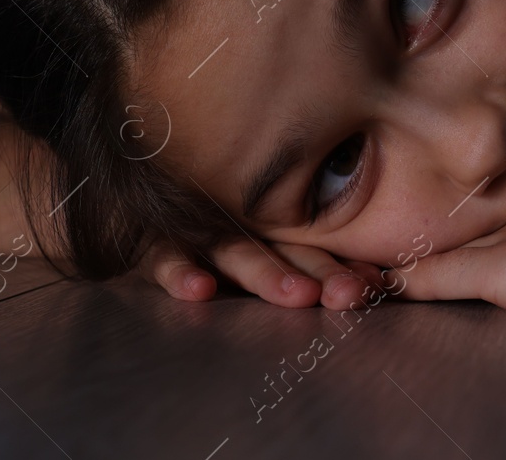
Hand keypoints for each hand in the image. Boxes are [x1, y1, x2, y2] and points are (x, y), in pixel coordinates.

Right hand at [138, 234, 389, 311]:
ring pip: (235, 251)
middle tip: (347, 294)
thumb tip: (376, 284)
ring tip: (296, 295)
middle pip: (283, 248)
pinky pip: (165, 256)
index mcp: (268, 231)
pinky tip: (199, 290)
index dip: (342, 268)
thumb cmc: (209, 235)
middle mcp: (238, 229)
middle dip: (317, 273)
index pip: (313, 247)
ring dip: (265, 273)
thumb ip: (311, 266)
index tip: (372, 288)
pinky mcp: (154, 244)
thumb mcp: (258, 250)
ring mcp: (197, 233)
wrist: (129, 210)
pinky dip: (180, 271)